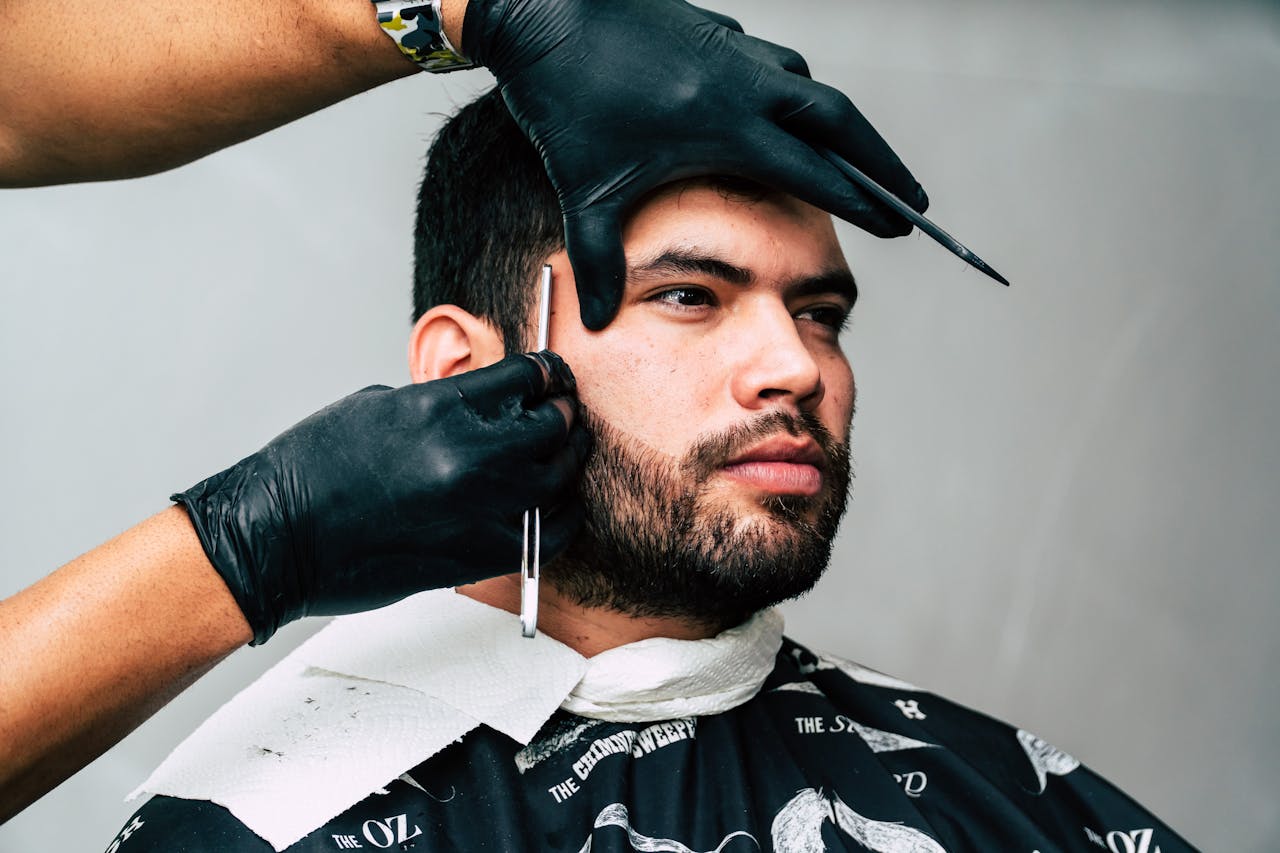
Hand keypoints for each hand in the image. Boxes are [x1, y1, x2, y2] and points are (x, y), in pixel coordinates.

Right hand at [173, 352, 586, 643]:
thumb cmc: (312, 471)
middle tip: (566, 413)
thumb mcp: (378, 407)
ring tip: (569, 453)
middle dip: (563, 413)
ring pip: (559, 477)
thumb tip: (478, 408)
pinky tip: (561, 507)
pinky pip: (550, 534)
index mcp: (440, 406)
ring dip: (568, 460)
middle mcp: (469, 454)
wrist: (278, 537)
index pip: (525, 376)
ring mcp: (479, 508)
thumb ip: (438, 404)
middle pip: (552, 424)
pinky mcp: (480, 555)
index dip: (548, 373)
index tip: (554, 377)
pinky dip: (563, 517)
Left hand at [463, 0, 927, 329]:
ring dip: (837, 122)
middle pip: (840, 121)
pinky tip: (779, 108)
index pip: (817, 170)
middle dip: (884, 163)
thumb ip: (598, 258)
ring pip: (806, 84)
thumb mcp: (586, 189)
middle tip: (917, 200)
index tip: (902, 226)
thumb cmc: (563, 101)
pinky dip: (790, 89)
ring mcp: (731, 50)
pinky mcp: (712, 29)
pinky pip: (769, 61)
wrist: (543, 6)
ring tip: (854, 159)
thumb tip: (596, 321)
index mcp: (727, 126)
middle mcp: (743, 83)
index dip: (864, 200)